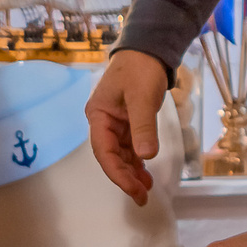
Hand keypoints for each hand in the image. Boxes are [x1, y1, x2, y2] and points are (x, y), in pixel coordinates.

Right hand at [86, 48, 168, 205]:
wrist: (148, 49)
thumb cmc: (141, 69)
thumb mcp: (142, 97)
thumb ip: (143, 127)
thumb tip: (146, 156)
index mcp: (98, 116)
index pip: (104, 152)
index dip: (117, 174)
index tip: (133, 189)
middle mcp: (103, 122)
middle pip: (111, 156)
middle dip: (125, 178)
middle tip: (142, 197)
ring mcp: (116, 123)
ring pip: (122, 154)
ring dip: (132, 172)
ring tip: (147, 189)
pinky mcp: (128, 122)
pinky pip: (131, 147)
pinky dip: (138, 160)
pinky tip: (146, 174)